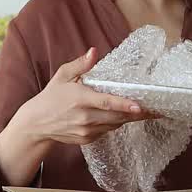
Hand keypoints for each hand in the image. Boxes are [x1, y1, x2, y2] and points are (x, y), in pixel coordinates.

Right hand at [16, 48, 148, 145]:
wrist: (36, 124)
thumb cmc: (51, 97)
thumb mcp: (62, 76)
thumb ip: (80, 65)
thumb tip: (94, 52)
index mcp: (80, 99)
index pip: (107, 102)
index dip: (125, 105)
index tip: (140, 106)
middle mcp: (85, 117)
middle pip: (117, 117)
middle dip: (137, 114)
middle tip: (155, 110)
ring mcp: (86, 131)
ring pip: (114, 125)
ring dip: (128, 118)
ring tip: (144, 112)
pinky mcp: (87, 139)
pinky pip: (107, 131)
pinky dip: (115, 124)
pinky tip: (119, 117)